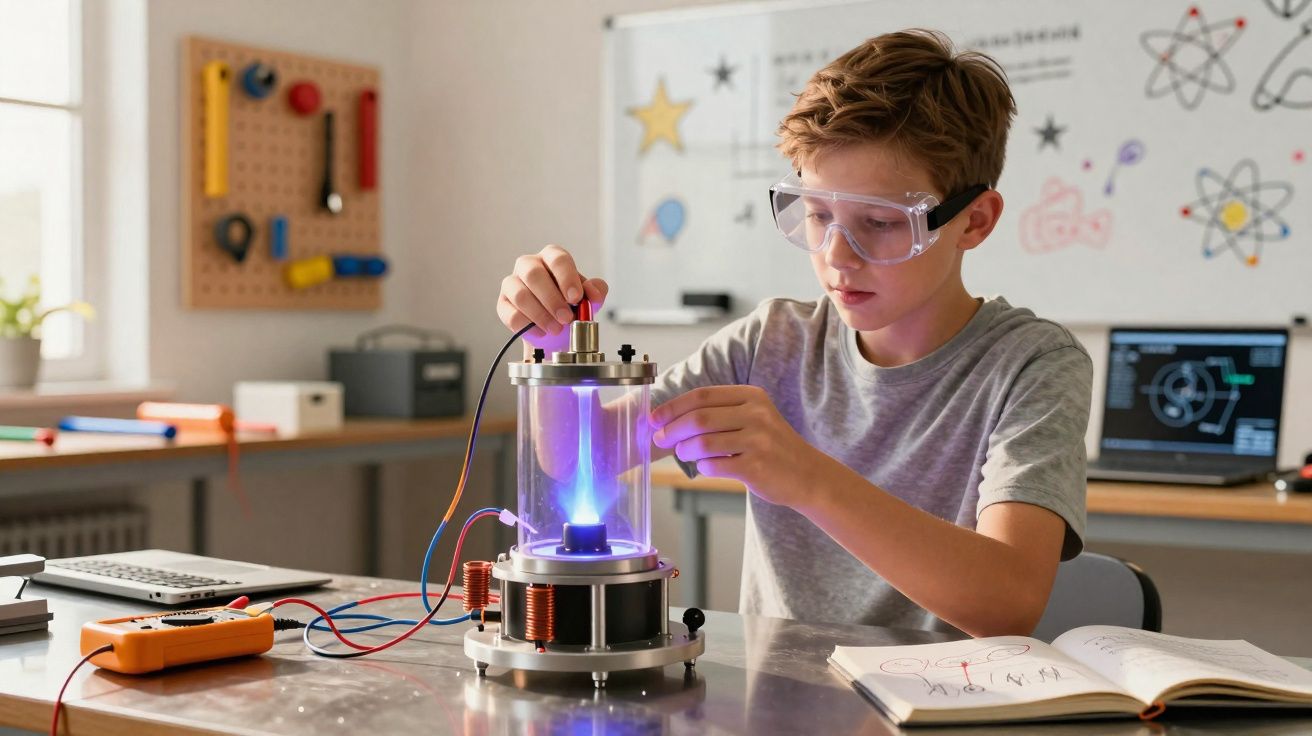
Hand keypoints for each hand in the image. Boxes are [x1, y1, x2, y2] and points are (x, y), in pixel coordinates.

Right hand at [497, 245, 607, 351]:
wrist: (555, 326)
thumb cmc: (570, 304)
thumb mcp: (589, 297)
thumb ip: (596, 291)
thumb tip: (594, 292)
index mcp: (551, 258)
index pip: (557, 259)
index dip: (567, 278)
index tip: (576, 298)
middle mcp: (529, 265)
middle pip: (534, 274)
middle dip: (552, 299)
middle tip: (566, 318)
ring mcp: (513, 283)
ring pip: (520, 294)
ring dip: (540, 315)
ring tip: (556, 329)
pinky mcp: (503, 304)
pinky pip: (511, 314)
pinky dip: (528, 326)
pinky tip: (541, 332)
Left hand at [649, 385, 832, 508]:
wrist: (807, 474)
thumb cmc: (772, 446)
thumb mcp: (754, 417)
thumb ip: (719, 413)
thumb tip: (670, 418)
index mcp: (751, 396)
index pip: (702, 395)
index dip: (673, 406)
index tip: (654, 418)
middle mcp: (756, 414)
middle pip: (699, 417)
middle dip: (672, 429)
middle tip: (660, 440)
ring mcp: (758, 440)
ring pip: (703, 442)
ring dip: (685, 450)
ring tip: (683, 454)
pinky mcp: (756, 466)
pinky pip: (714, 465)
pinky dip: (702, 467)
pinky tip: (706, 467)